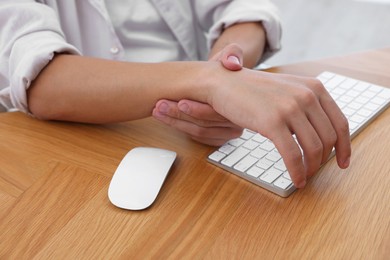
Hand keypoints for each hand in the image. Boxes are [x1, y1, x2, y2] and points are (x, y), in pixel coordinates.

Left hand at [152, 44, 243, 145]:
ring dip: (176, 122)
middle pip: (205, 125)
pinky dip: (183, 129)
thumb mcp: (230, 56)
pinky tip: (168, 119)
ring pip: (199, 133)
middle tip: (159, 106)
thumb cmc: (224, 70)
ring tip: (158, 111)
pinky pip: (200, 139)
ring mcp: (228, 132)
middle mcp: (237, 122)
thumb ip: (232, 54)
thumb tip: (232, 64)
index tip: (179, 102)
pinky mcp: (219, 138)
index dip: (197, 109)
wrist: (222, 81)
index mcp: (240, 103)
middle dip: (179, 115)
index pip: (216, 113)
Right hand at [207, 68, 350, 187]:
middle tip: (316, 171)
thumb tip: (318, 134)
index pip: (340, 122)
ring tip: (305, 177)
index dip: (345, 146)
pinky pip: (292, 155)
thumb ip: (306, 105)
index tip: (343, 162)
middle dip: (325, 160)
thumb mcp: (287, 90)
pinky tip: (296, 180)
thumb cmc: (252, 90)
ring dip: (311, 168)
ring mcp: (289, 108)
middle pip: (328, 138)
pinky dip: (297, 172)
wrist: (224, 82)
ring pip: (313, 149)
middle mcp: (306, 96)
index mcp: (313, 87)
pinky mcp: (272, 123)